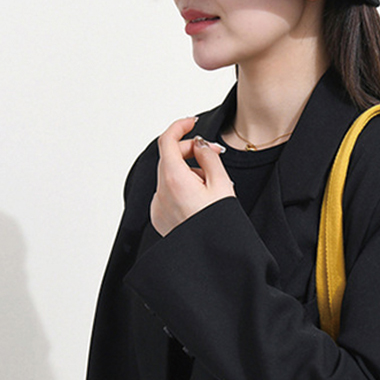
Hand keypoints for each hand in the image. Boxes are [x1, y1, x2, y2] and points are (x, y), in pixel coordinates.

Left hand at [150, 117, 234, 235]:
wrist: (211, 257)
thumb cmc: (219, 225)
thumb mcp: (222, 184)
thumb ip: (208, 157)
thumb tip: (200, 145)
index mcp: (175, 179)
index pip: (167, 140)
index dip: (179, 127)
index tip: (191, 123)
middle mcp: (161, 191)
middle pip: (169, 157)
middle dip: (190, 152)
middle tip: (213, 155)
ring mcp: (157, 205)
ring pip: (169, 176)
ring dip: (187, 172)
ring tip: (210, 186)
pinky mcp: (159, 216)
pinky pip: (167, 192)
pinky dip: (181, 188)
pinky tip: (199, 200)